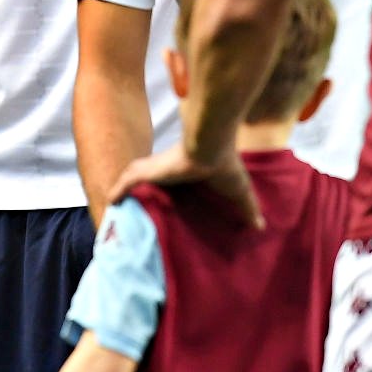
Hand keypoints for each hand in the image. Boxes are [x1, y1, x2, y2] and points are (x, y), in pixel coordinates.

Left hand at [110, 144, 263, 230]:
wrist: (211, 145)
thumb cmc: (225, 166)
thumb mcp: (238, 192)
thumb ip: (247, 209)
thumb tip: (260, 226)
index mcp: (185, 172)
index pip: (171, 182)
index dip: (166, 193)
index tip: (163, 208)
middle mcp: (166, 168)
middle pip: (148, 181)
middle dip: (141, 193)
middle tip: (135, 212)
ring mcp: (153, 168)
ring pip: (132, 180)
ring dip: (125, 192)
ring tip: (120, 209)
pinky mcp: (145, 170)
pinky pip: (124, 183)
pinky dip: (117, 192)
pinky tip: (110, 202)